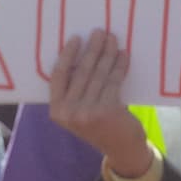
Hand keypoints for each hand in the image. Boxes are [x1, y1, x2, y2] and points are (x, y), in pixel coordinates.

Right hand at [49, 32, 149, 174]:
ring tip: (112, 39)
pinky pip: (113, 81)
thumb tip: (84, 52)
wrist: (121, 148)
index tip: (76, 38)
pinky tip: (123, 55)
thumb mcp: (78, 112)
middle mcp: (69, 112)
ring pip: (98, 74)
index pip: (58, 76)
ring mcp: (87, 112)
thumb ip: (75, 91)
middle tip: (99, 32)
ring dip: (107, 54)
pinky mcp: (107, 110)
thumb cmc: (99, 125)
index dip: (67, 55)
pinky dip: (119, 66)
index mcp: (57, 110)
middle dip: (92, 49)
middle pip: (80, 72)